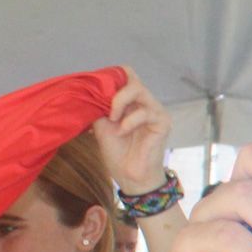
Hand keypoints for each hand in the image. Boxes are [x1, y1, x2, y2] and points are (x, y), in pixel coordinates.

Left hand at [92, 67, 173, 194]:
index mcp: (132, 101)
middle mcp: (146, 103)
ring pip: (138, 89)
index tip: (96, 92)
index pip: (126, 75)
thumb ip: (99, 105)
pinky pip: (144, 112)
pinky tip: (123, 132)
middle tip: (105, 109)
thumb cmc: (117, 152)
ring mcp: (156, 112)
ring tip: (113, 120)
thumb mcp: (101, 123)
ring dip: (119, 103)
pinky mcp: (163, 123)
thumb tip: (88, 89)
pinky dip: (129, 121)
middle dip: (112, 91)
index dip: (110, 78)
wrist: (130, 176)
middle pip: (131, 78)